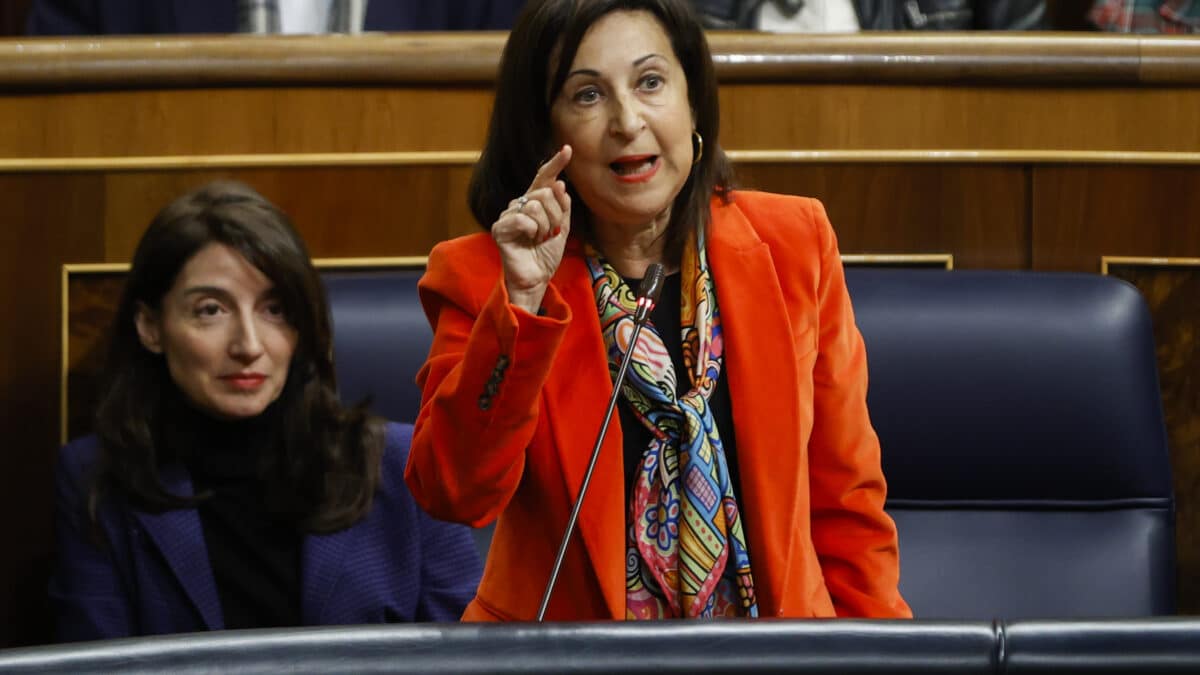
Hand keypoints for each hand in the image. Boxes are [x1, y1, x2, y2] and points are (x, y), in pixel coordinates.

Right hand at [491, 145, 572, 314]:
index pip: (544, 178)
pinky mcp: (500, 228)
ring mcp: (508, 214)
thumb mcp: (562, 227)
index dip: (555, 164)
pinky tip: (528, 241)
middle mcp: (519, 204)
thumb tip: (559, 184)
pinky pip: (522, 219)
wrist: (536, 278)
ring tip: (539, 239)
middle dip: (556, 216)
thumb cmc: (546, 254)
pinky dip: (532, 232)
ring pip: (535, 205)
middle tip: (550, 234)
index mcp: (534, 202)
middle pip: (545, 193)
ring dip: (545, 226)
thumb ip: (562, 206)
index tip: (567, 150)